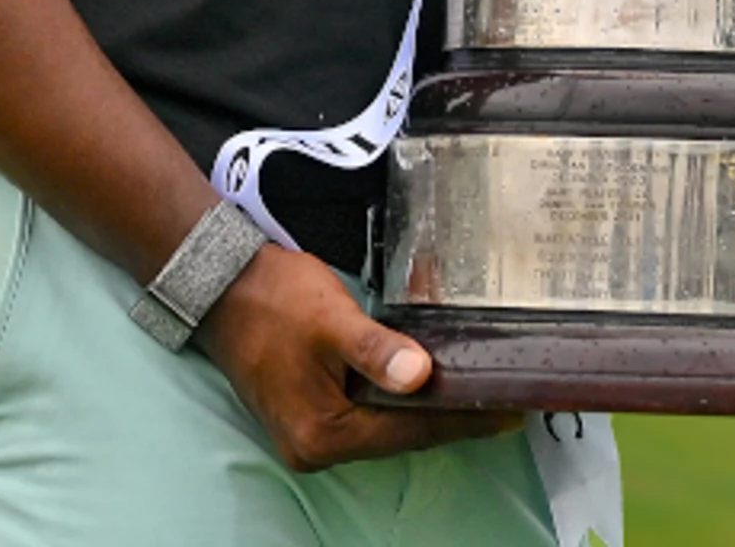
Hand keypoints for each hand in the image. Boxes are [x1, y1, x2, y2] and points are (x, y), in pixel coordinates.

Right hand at [195, 245, 523, 471]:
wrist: (225, 288)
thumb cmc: (275, 299)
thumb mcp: (332, 320)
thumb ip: (376, 350)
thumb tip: (420, 376)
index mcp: (322, 433)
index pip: (411, 431)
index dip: (463, 420)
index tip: (510, 412)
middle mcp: (315, 447)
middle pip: (401, 436)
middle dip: (451, 418)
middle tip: (504, 399)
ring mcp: (309, 436)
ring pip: (387, 428)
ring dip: (428, 412)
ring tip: (478, 393)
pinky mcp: (309, 417)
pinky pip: (368, 417)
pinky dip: (399, 404)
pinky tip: (428, 387)